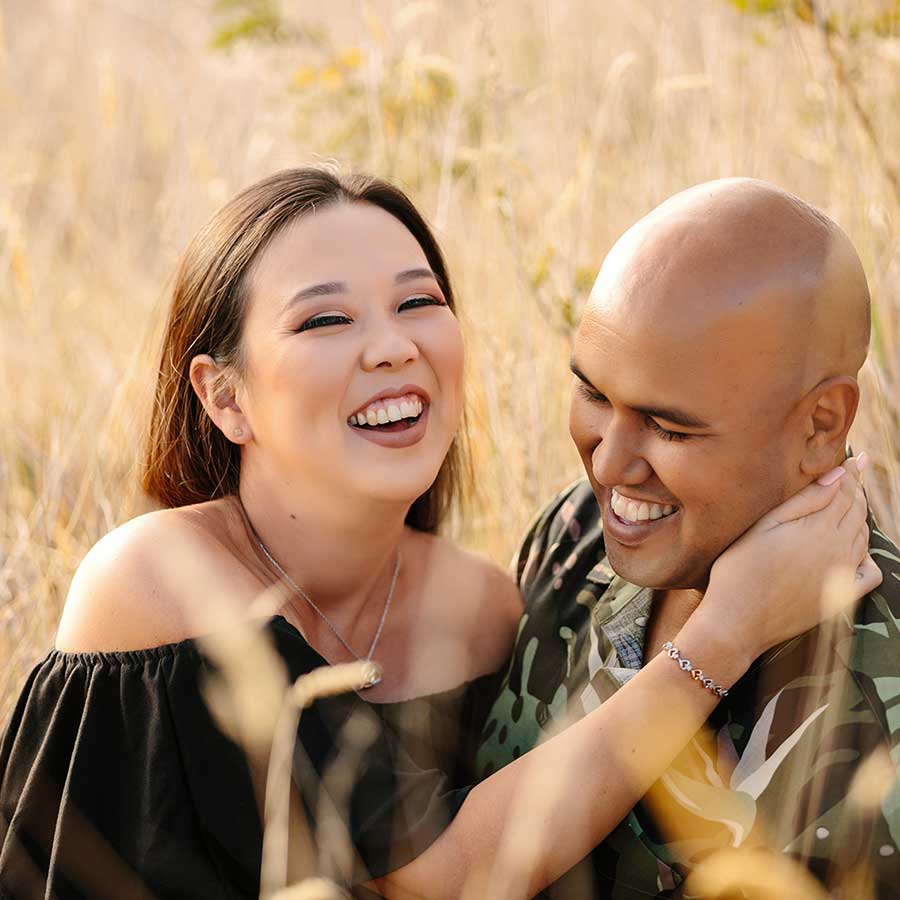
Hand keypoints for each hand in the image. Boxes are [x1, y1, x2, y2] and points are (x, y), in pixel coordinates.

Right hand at [699, 453, 880, 664]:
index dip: (849, 473)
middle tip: (852, 476)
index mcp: (819, 528)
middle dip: (855, 492)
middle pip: (857, 512)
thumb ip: (803, 500)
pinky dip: (868, 557)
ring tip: (850, 505)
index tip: (854, 457)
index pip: (844, 492)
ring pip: (863, 537)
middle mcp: (839, 549)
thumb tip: (838, 476)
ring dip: (860, 518)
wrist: (738, 620)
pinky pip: (869, 573)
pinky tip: (857, 551)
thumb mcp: (763, 526)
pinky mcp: (841, 598)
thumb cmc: (739, 569)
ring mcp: (843, 575)